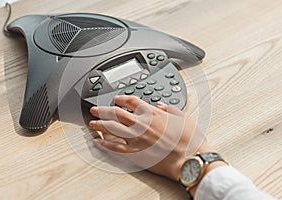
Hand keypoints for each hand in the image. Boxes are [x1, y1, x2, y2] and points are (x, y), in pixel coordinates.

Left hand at [89, 95, 212, 180]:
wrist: (190, 159)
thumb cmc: (190, 140)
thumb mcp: (184, 117)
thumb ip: (170, 108)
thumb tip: (160, 104)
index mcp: (153, 114)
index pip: (132, 102)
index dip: (121, 99)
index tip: (116, 99)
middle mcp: (142, 124)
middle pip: (117, 113)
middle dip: (104, 110)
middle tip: (95, 109)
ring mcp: (137, 139)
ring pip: (113, 128)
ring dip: (100, 124)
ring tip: (92, 122)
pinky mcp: (135, 153)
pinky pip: (116, 147)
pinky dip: (105, 144)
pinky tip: (98, 141)